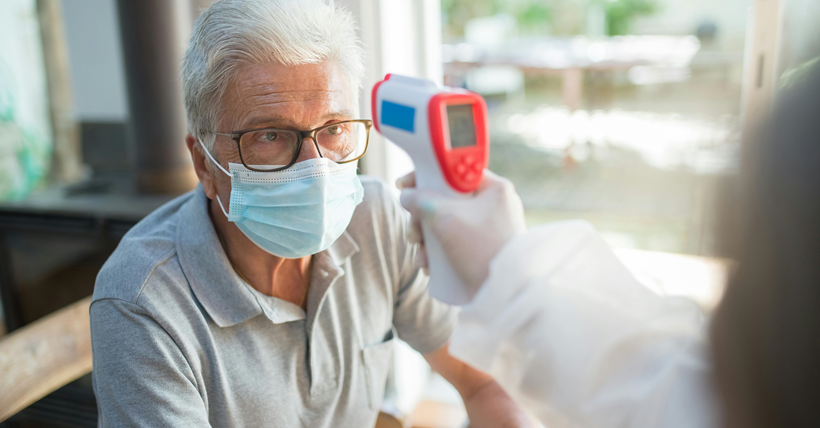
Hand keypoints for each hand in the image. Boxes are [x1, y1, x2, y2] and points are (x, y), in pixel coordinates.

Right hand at [398, 170, 525, 292]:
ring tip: (421, 258)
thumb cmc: (480, 250)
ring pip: (447, 223)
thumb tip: (406, 195)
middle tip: (413, 233)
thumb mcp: (445, 219)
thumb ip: (421, 200)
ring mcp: (491, 228)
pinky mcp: (484, 249)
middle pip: (447, 199)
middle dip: (422, 218)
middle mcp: (495, 205)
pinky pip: (456, 242)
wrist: (505, 292)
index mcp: (494, 188)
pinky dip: (439, 252)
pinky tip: (429, 267)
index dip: (426, 175)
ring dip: (426, 240)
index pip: (454, 170)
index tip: (403, 185)